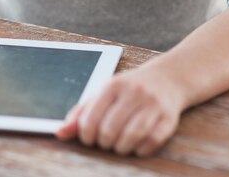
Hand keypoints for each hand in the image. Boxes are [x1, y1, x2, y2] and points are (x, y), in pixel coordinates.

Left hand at [56, 65, 185, 156]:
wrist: (167, 79)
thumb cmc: (127, 90)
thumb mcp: (102, 94)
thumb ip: (80, 113)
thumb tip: (60, 133)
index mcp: (112, 85)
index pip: (91, 118)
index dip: (85, 135)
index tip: (88, 138)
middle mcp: (133, 93)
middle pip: (110, 130)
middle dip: (103, 143)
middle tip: (104, 142)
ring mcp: (152, 105)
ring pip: (131, 136)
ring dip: (121, 148)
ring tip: (118, 145)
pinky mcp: (168, 118)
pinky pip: (152, 141)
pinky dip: (140, 149)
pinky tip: (136, 146)